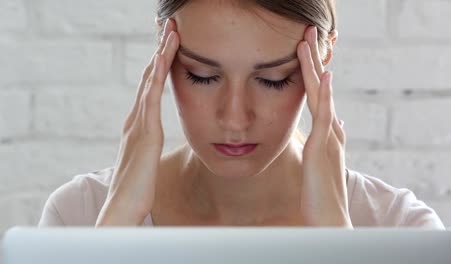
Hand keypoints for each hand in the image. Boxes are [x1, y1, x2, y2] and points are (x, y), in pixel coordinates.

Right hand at [95, 18, 179, 225]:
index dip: (158, 63)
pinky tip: (162, 59)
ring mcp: (138, 124)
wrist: (123, 207)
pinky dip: (156, 76)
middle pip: (147, 76)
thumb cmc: (137, 187)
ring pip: (149, 81)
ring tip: (170, 32)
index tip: (168, 43)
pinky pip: (151, 98)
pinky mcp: (145, 133)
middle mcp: (136, 119)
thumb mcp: (146, 160)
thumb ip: (148, 145)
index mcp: (138, 124)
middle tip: (168, 26)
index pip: (149, 86)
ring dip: (159, 55)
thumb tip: (152, 140)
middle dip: (159, 50)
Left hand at [297, 26, 351, 227]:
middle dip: (314, 62)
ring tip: (308, 42)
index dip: (313, 75)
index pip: (319, 97)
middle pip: (321, 89)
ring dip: (316, 68)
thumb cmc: (320, 194)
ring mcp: (329, 137)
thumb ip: (323, 144)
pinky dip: (327, 95)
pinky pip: (326, 116)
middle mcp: (331, 131)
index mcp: (327, 134)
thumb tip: (330, 127)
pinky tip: (326, 76)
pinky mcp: (324, 147)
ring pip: (322, 95)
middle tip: (307, 35)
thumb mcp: (319, 163)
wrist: (329, 218)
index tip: (306, 54)